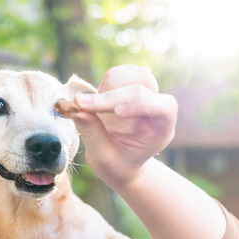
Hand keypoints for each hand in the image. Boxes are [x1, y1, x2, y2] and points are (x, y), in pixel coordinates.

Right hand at [65, 65, 177, 187]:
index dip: (142, 104)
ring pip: (134, 74)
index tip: (116, 112)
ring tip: (93, 106)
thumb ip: (91, 132)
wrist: (119, 163)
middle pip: (143, 88)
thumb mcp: (102, 157)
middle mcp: (157, 110)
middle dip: (110, 96)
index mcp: (161, 131)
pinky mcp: (132, 87)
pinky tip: (98, 100)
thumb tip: (73, 107)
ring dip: (110, 85)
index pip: (165, 108)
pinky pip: (121, 73)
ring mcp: (146, 96)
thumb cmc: (116, 165)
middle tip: (80, 105)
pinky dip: (106, 82)